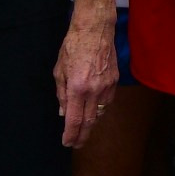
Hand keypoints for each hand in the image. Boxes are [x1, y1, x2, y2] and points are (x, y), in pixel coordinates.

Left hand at [56, 16, 117, 144]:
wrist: (95, 31)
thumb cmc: (73, 47)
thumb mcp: (59, 71)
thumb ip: (61, 94)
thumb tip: (63, 112)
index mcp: (76, 88)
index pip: (74, 119)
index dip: (71, 134)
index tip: (67, 143)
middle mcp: (93, 90)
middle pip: (89, 121)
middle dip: (82, 135)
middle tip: (77, 144)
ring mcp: (107, 86)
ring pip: (100, 112)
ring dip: (91, 122)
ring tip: (84, 128)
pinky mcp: (116, 81)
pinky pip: (107, 101)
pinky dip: (99, 108)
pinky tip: (93, 108)